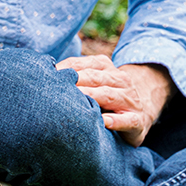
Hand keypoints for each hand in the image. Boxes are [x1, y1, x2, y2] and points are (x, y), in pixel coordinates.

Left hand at [55, 54, 172, 146]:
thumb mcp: (94, 82)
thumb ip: (74, 76)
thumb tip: (43, 74)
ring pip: (109, 96)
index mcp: (106, 67)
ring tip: (76, 101)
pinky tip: (104, 122)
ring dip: (92, 97)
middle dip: (76, 81)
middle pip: (95, 78)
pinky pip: (127, 120)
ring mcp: (130, 100)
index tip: (48, 74)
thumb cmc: (106, 97)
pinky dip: (116, 121)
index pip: (83, 63)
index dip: (66, 67)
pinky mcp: (138, 120)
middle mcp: (120, 80)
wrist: (141, 113)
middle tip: (57, 88)